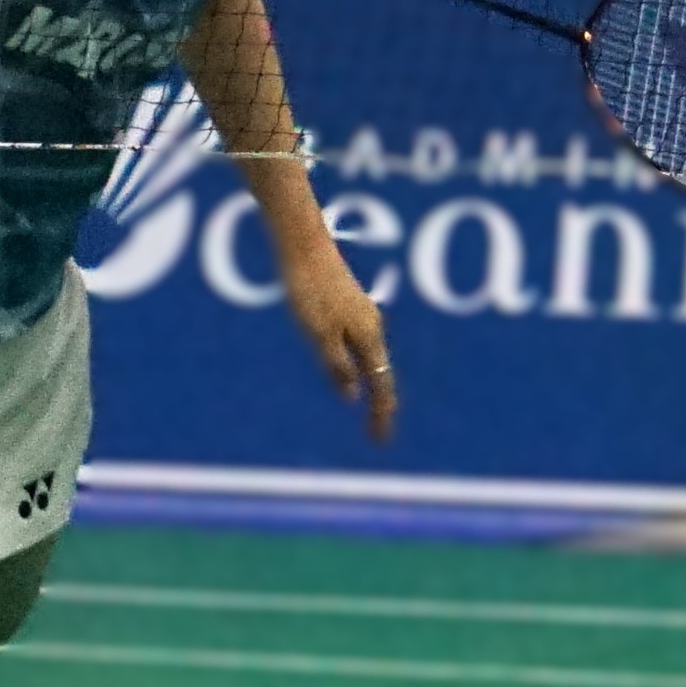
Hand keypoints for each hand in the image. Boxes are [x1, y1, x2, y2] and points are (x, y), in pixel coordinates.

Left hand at [281, 234, 396, 441]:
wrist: (304, 246)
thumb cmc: (309, 291)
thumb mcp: (319, 336)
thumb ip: (337, 367)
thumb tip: (351, 394)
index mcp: (369, 336)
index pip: (381, 385)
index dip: (381, 414)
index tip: (380, 440)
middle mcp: (371, 327)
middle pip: (380, 374)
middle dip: (380, 404)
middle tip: (376, 435)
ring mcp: (361, 316)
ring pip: (370, 359)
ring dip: (370, 386)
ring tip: (369, 411)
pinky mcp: (348, 307)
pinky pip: (358, 347)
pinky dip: (358, 368)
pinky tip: (348, 372)